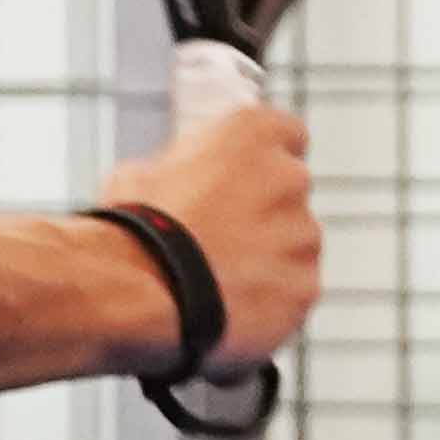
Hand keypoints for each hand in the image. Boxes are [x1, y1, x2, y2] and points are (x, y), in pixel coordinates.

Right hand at [99, 97, 318, 368]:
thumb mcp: (142, 172)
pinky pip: (295, 290)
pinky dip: (272, 299)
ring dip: (270, 257)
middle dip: (265, 211)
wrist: (139, 289)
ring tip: (221, 279)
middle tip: (223, 237)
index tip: (245, 180)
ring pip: (296, 244)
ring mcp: (303, 234)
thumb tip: (176, 180)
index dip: (263, 161)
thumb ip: (181, 169)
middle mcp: (290, 176)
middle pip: (290, 192)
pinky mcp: (305, 285)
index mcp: (252, 134)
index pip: (287, 134)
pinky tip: (234, 306)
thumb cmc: (134, 227)